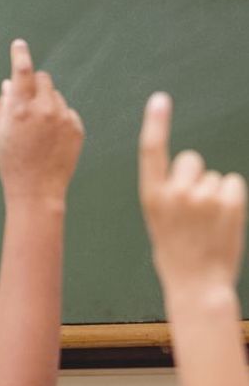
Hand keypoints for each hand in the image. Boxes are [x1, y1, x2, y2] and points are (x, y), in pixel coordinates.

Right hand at [0, 39, 83, 204]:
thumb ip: (5, 105)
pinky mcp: (77, 126)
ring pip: (56, 96)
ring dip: (47, 105)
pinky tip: (51, 141)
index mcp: (20, 109)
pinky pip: (67, 112)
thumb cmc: (13, 163)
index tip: (19, 44)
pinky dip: (59, 120)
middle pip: (44, 78)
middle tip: (28, 104)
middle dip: (35, 85)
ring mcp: (63, 117)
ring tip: (39, 133)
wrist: (37, 190)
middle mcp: (44, 109)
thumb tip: (9, 83)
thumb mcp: (1, 134)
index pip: (22, 71)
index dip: (20, 55)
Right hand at [139, 92, 246, 292]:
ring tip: (208, 224)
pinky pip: (233, 183)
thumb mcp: (161, 223)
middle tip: (194, 210)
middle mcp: (175, 192)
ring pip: (214, 176)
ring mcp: (203, 196)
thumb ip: (170, 194)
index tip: (160, 99)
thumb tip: (193, 169)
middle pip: (190, 159)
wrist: (197, 285)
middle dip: (195, 175)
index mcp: (152, 198)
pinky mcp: (229, 199)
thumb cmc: (177, 256)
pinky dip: (232, 199)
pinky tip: (223, 222)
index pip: (152, 153)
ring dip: (215, 194)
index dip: (156, 124)